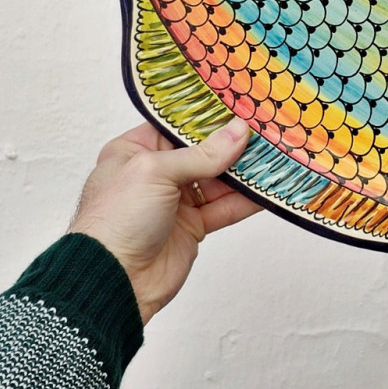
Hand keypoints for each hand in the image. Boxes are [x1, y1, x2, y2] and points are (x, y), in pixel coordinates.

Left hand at [67, 117, 260, 323]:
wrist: (112, 282)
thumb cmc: (116, 220)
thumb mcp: (156, 172)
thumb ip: (202, 154)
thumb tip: (238, 131)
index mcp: (135, 150)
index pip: (178, 125)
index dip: (209, 117)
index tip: (240, 106)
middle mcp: (156, 172)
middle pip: (204, 151)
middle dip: (234, 144)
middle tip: (266, 131)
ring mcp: (176, 200)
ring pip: (219, 180)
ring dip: (246, 172)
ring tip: (275, 157)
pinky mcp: (192, 226)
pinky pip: (224, 208)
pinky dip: (246, 201)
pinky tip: (268, 190)